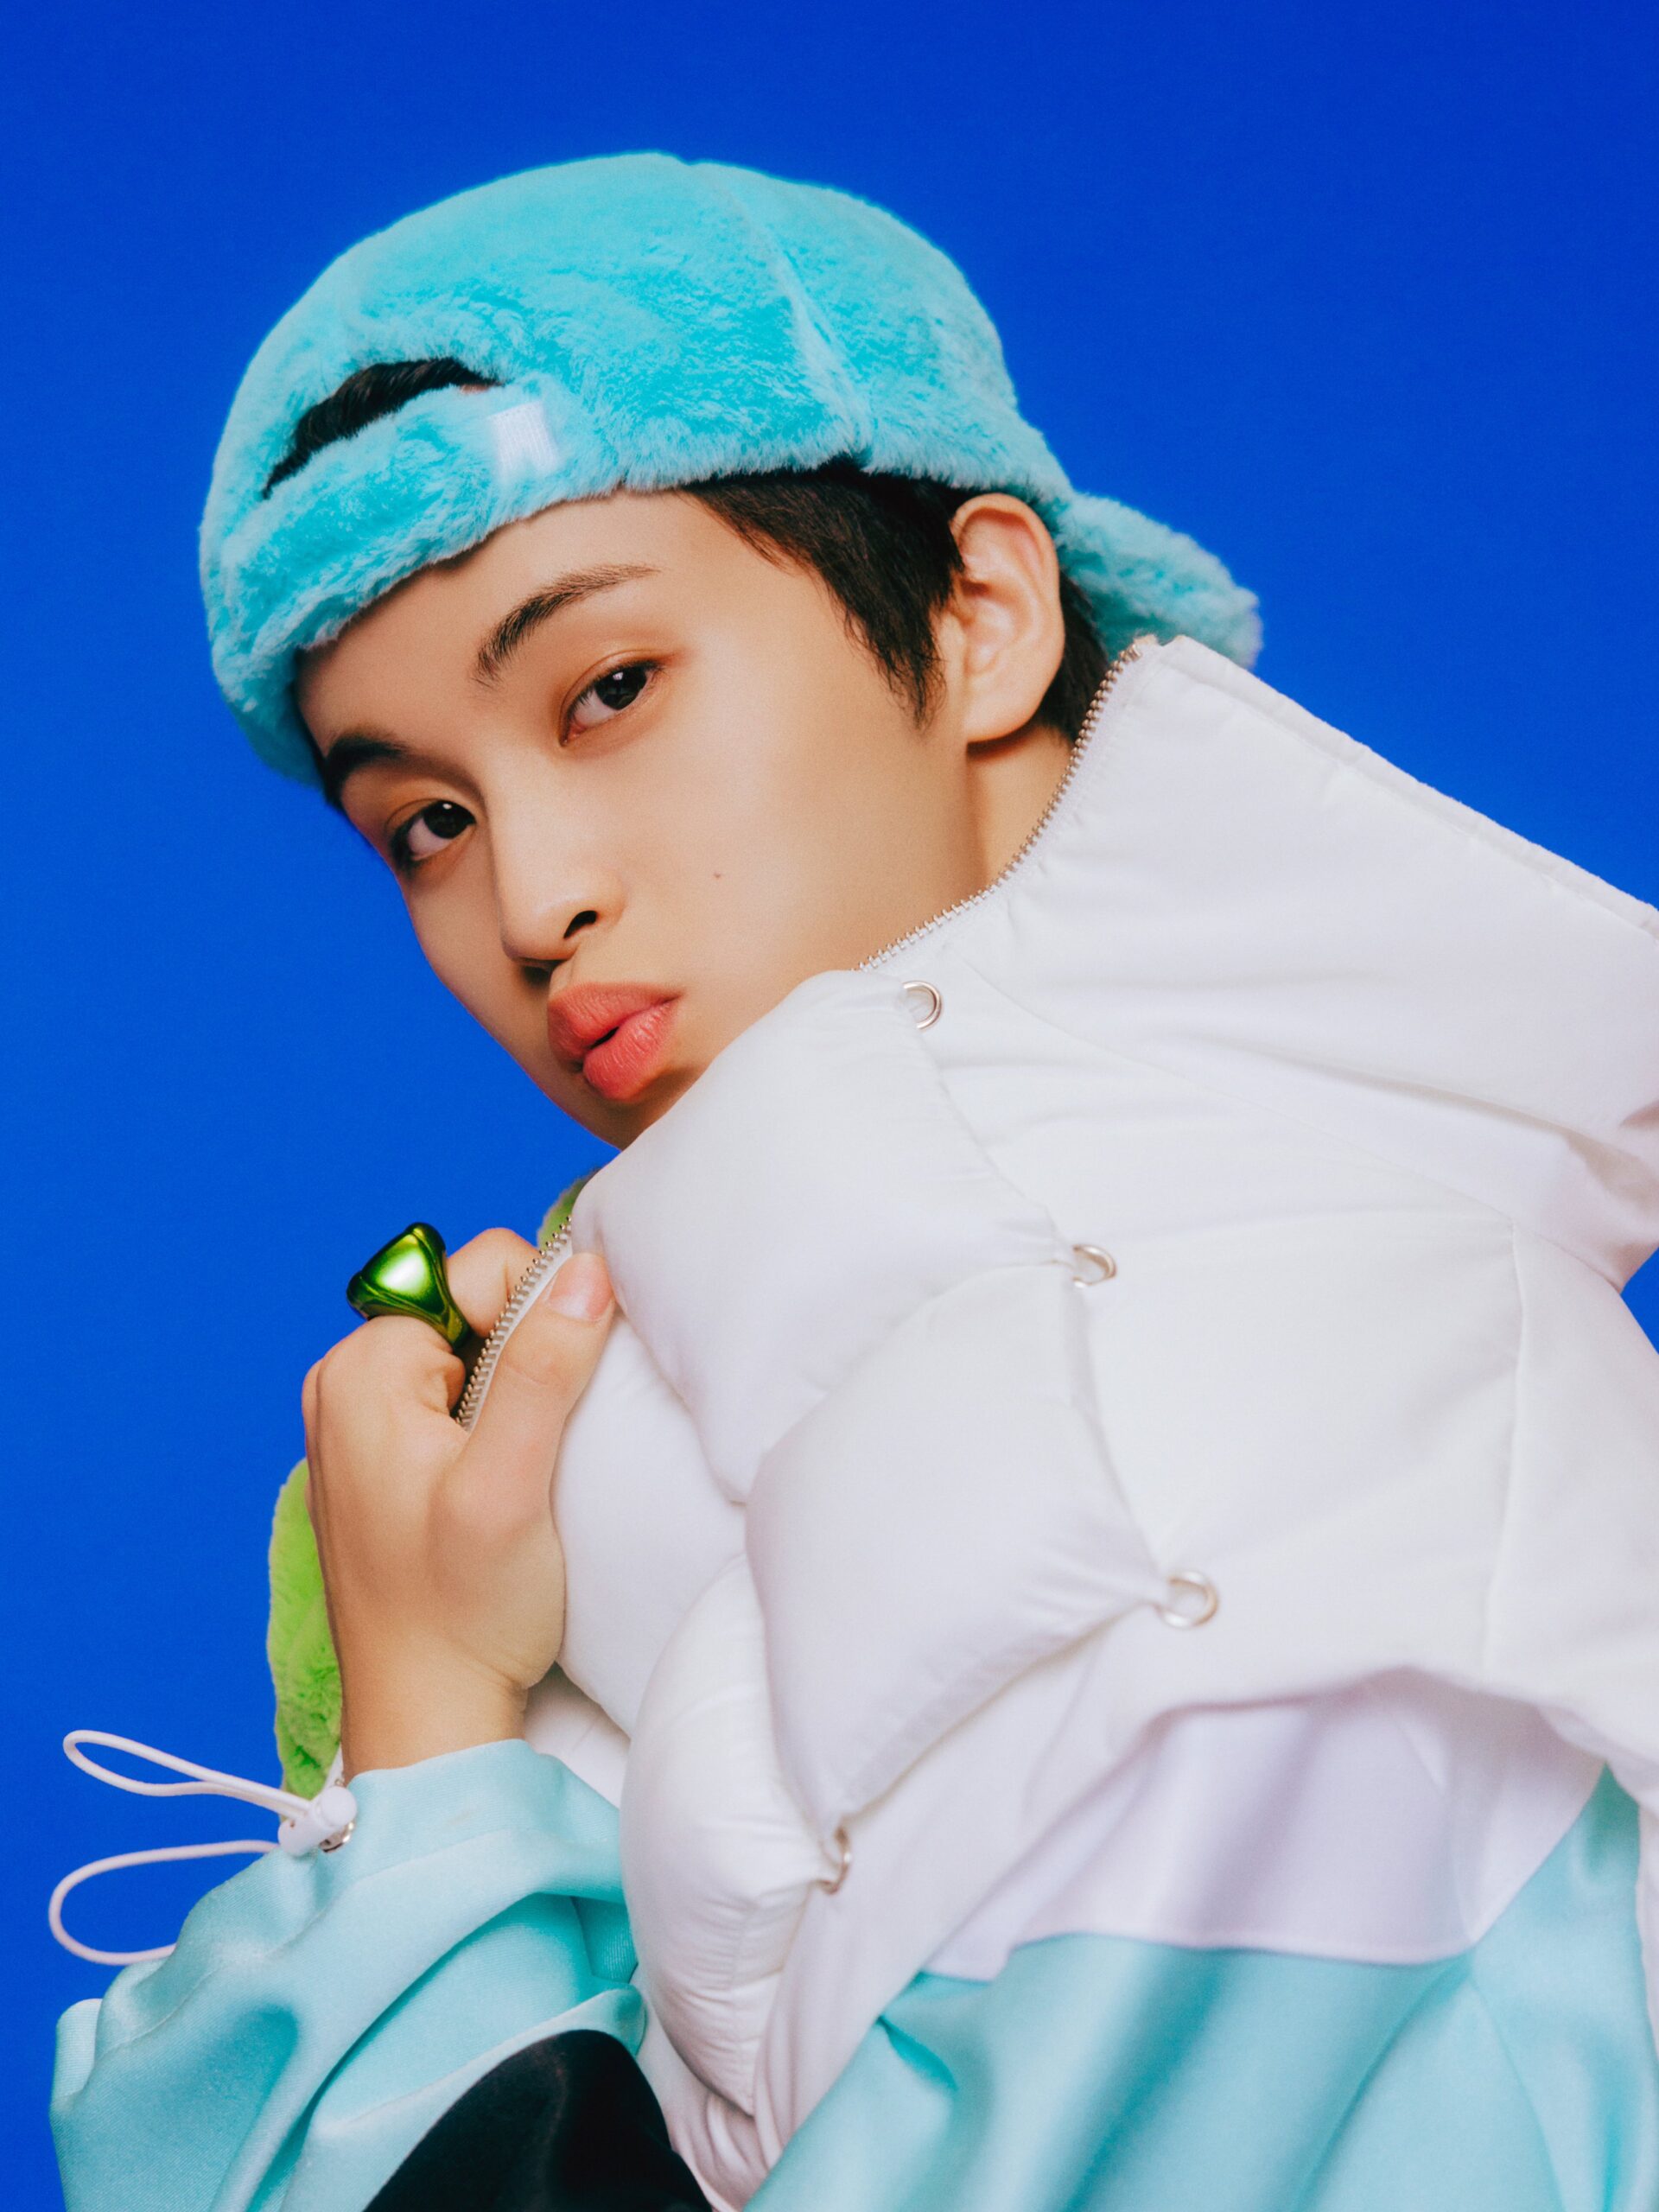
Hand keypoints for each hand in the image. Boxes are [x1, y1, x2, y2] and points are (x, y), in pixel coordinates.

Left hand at [301, 1232, 614, 1779]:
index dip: (534, 1316)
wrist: (427, 1718)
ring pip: (472, 1351)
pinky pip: (457, 1395)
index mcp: (359, 1369)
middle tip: (531, 1447)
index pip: (474, 1270)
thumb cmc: (461, 1615)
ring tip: (518, 1473)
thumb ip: (543, 1370)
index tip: (547, 1402)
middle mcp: (344, 1382)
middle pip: (472, 1305)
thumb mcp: (512, 1485)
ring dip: (516, 1393)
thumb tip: (585, 1269)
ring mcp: (359, 1422)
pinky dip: (496, 1423)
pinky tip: (501, 1487)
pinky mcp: (382, 1458)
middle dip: (524, 1355)